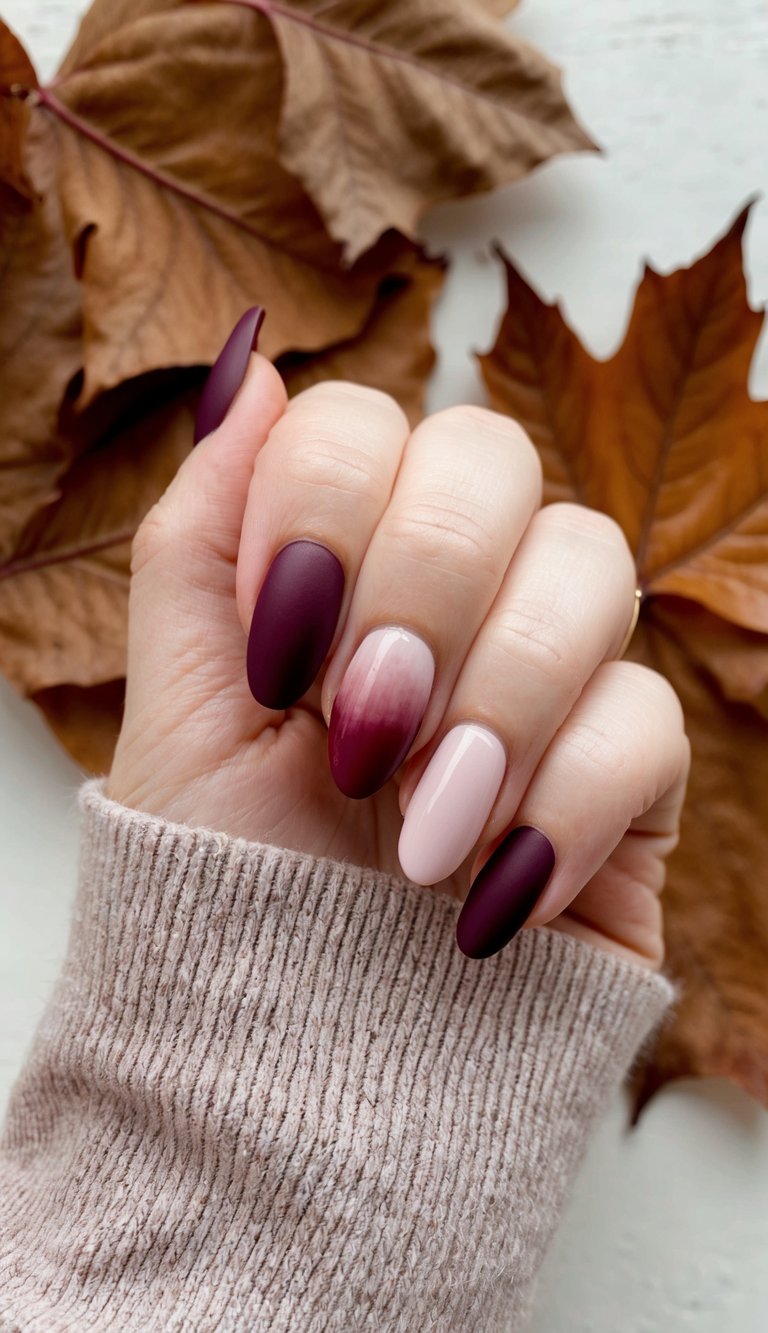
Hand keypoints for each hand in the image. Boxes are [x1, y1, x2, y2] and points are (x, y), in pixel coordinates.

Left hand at [108, 346, 689, 966]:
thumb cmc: (227, 879)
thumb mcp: (177, 703)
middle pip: (495, 460)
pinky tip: (489, 892)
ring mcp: (548, 676)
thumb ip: (199, 534)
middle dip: (419, 586)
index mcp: (347, 556)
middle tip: (354, 722)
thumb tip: (250, 362)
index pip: (372, 423)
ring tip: (412, 824)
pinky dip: (560, 804)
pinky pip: (646, 722)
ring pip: (592, 567)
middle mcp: (456, 593)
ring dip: (493, 695)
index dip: (323, 507)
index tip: (274, 649)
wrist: (303, 1058)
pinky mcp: (624, 777)